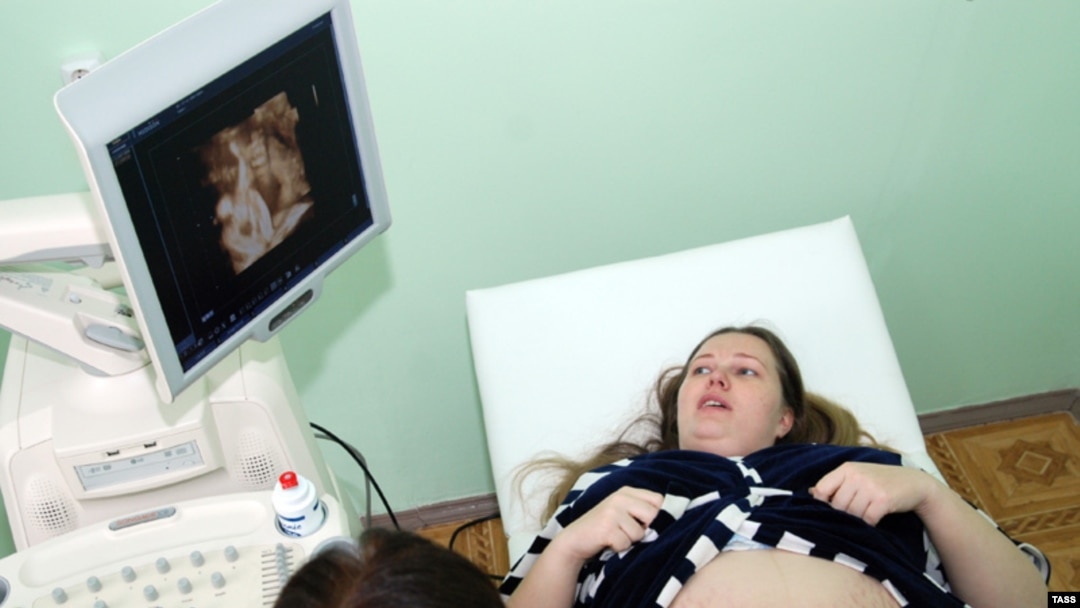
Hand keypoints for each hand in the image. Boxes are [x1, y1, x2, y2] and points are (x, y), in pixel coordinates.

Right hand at [550, 486, 663, 561]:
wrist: (576, 539)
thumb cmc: (605, 528)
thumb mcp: (623, 511)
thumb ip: (642, 509)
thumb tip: (670, 519)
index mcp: (627, 491)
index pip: (658, 500)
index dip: (658, 515)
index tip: (646, 524)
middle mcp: (620, 497)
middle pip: (652, 516)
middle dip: (644, 529)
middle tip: (627, 531)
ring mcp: (612, 511)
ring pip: (640, 533)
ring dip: (630, 541)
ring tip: (616, 536)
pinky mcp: (606, 528)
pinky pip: (626, 543)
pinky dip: (619, 548)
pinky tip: (608, 542)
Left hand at [811, 462, 938, 525]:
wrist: (914, 483)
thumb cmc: (881, 480)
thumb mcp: (857, 475)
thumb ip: (836, 483)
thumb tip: (811, 493)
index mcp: (846, 468)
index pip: (821, 489)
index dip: (822, 504)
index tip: (830, 510)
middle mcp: (857, 475)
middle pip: (836, 505)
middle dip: (843, 514)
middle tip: (854, 514)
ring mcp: (870, 487)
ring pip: (851, 514)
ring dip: (857, 520)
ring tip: (865, 514)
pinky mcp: (883, 500)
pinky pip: (867, 519)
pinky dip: (869, 523)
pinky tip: (874, 519)